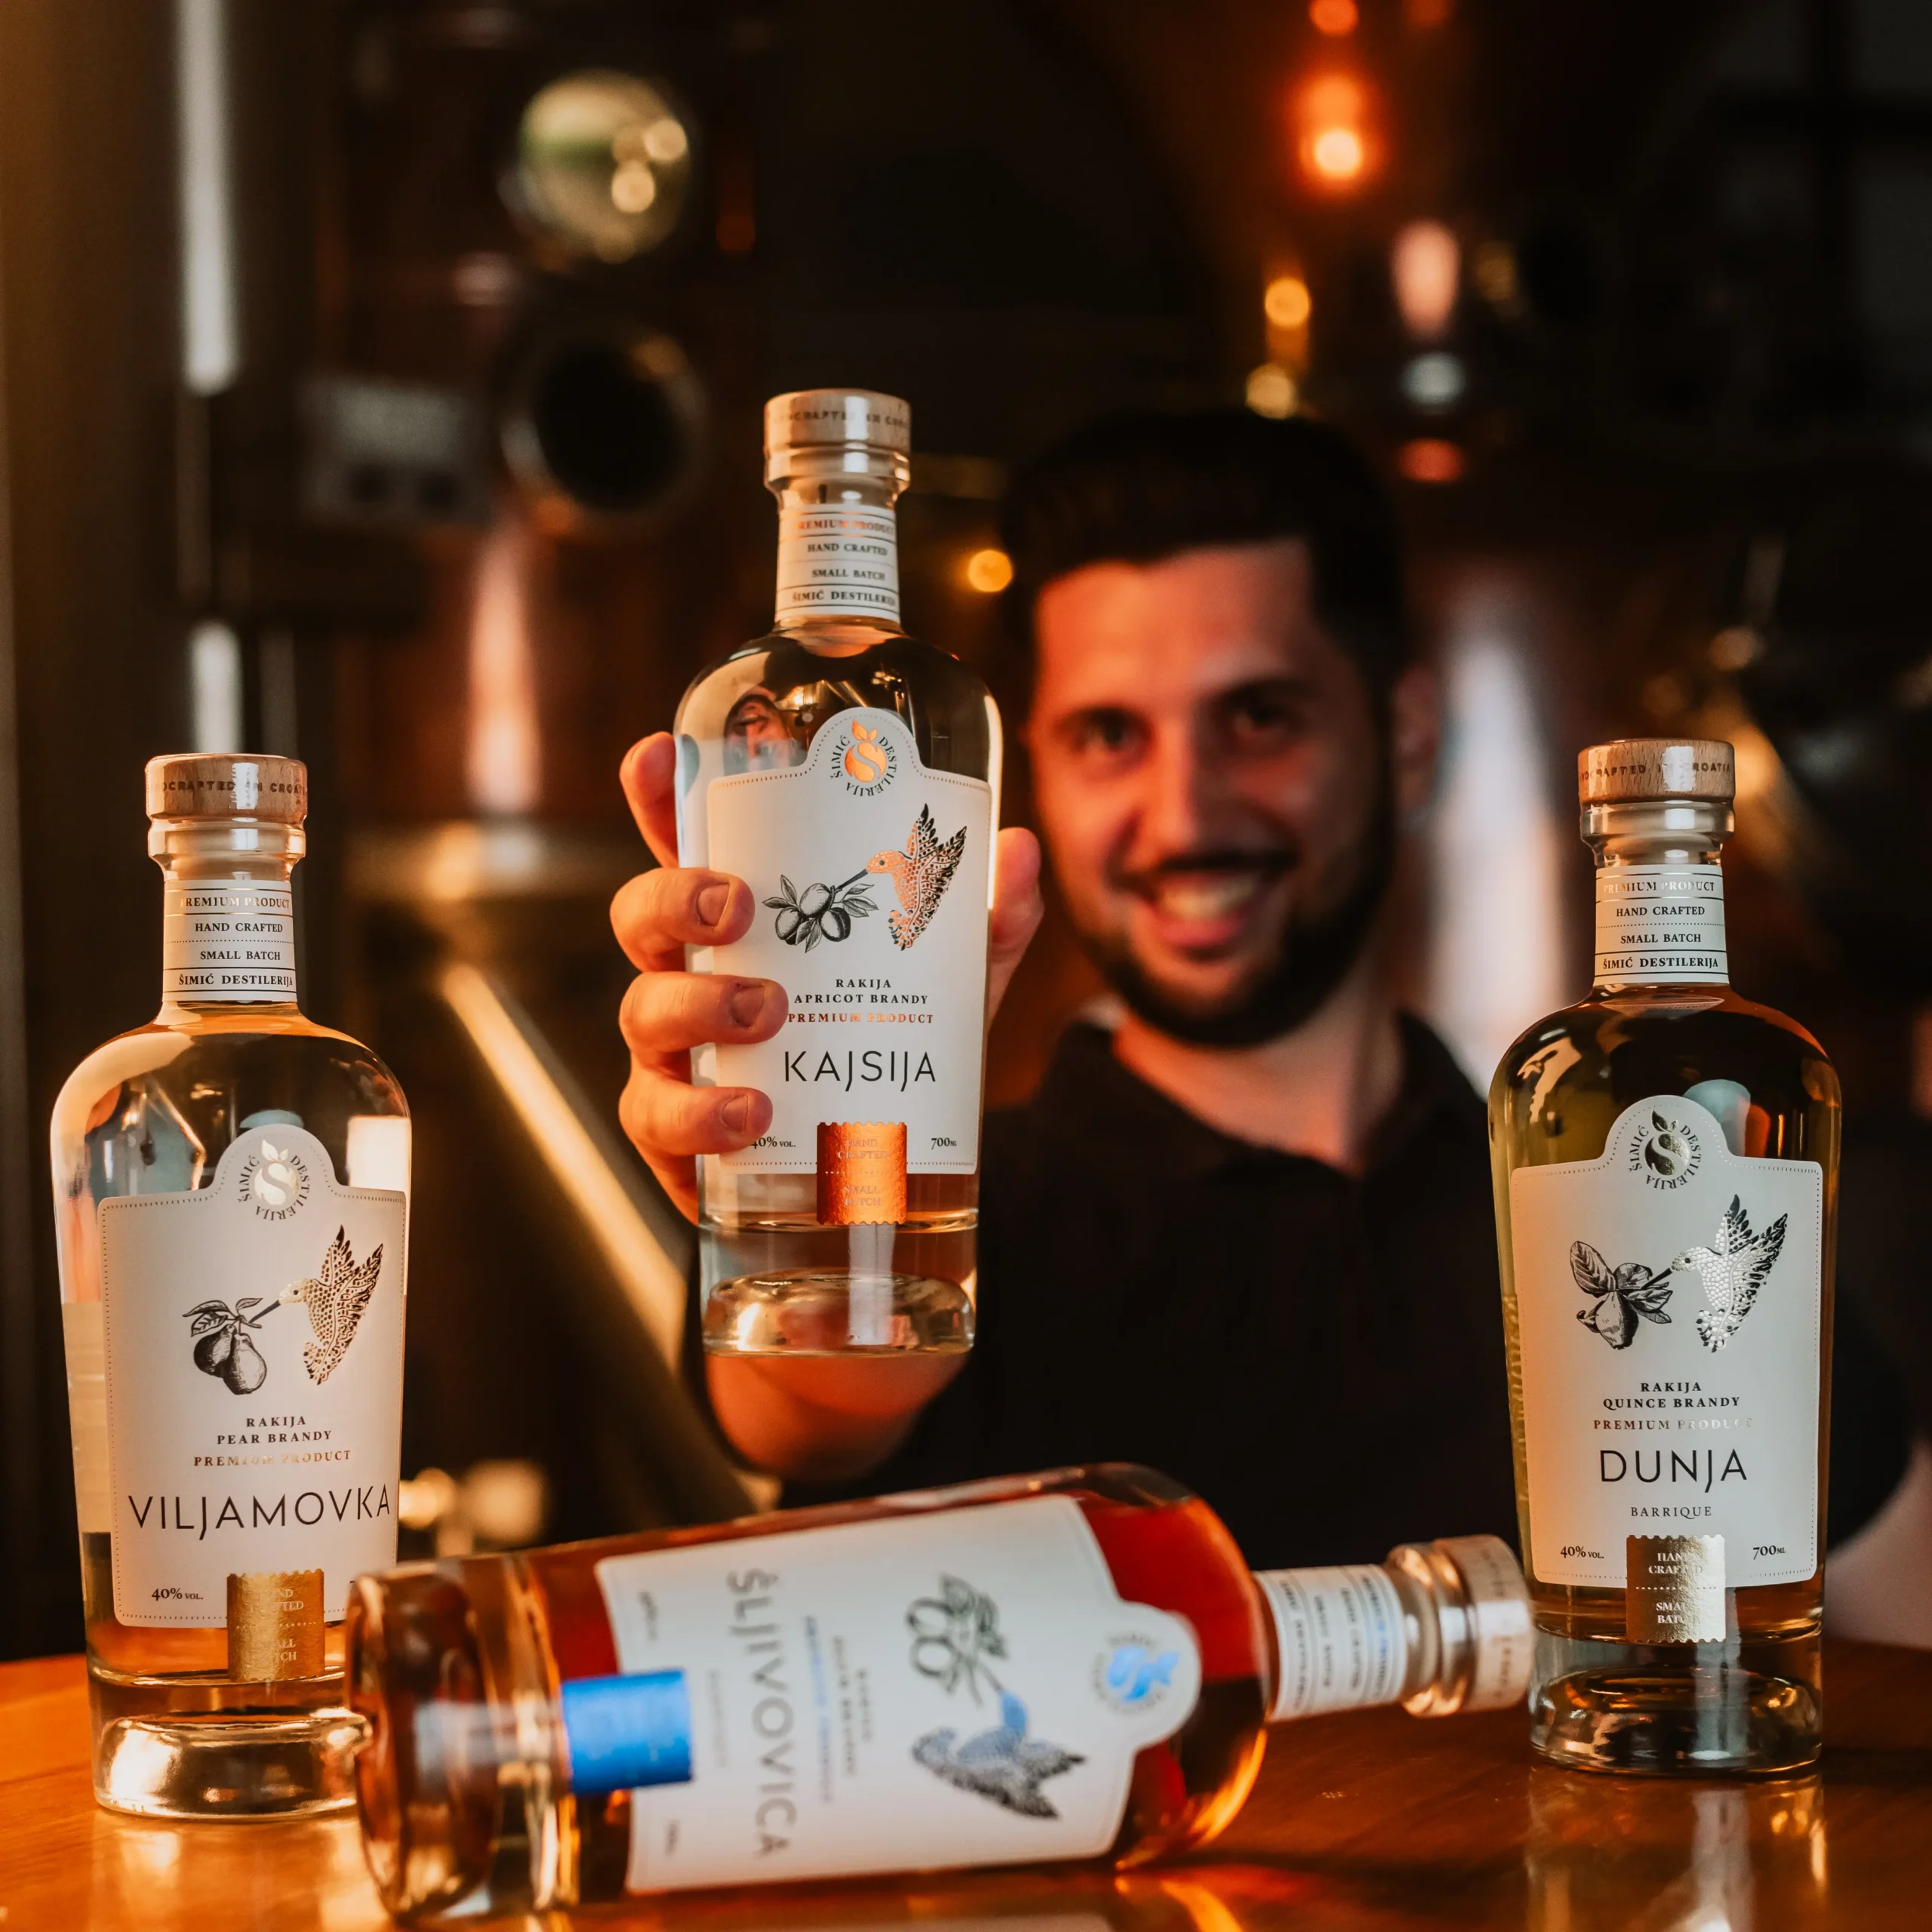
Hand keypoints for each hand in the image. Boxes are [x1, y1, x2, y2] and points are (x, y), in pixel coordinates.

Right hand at [613, 732, 1044, 1221]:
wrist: (881, 1172)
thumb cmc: (887, 1044)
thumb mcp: (948, 981)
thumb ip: (984, 920)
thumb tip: (1020, 848)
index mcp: (743, 920)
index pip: (685, 841)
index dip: (659, 795)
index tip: (659, 756)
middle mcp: (691, 974)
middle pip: (644, 916)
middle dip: (677, 898)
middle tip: (738, 906)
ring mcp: (673, 1053)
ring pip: (644, 1011)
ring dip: (699, 1007)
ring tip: (767, 1013)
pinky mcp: (674, 1133)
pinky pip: (657, 1116)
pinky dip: (700, 1113)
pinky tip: (750, 1112)